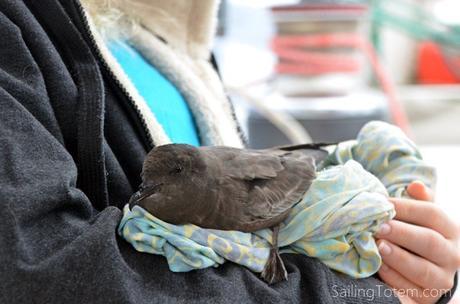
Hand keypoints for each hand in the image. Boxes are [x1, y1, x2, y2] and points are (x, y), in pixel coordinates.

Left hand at [375, 181, 459, 303]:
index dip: (407, 207)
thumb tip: (415, 185)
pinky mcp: (427, 297)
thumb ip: (419, 200)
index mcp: (451, 230)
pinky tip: (379, 267)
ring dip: (397, 257)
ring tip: (378, 246)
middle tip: (379, 227)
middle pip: (429, 242)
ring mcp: (442, 278)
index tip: (383, 203)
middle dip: (402, 233)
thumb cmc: (418, 234)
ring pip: (422, 269)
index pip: (432, 214)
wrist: (426, 271)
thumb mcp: (422, 217)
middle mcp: (452, 255)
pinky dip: (393, 277)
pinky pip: (410, 289)